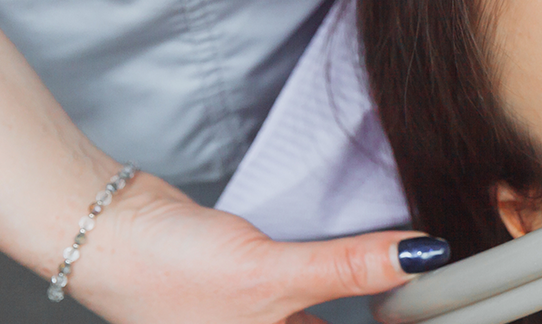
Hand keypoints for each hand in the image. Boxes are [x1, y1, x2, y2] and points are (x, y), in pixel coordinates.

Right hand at [59, 173, 447, 322]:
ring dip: (362, 301)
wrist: (105, 226)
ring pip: (325, 321)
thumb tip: (420, 258)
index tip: (435, 312)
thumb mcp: (271, 274)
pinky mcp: (256, 296)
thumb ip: (348, 268)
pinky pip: (310, 295)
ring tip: (410, 283)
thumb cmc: (164, 269)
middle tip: (430, 297)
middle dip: (379, 314)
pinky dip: (337, 282)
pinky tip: (368, 265)